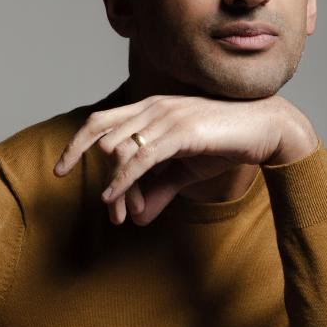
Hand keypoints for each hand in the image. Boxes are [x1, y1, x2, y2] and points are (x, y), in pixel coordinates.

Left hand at [54, 93, 317, 224]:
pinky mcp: (179, 133)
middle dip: (84, 160)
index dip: (77, 145)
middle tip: (79, 188)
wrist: (265, 130)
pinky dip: (122, 179)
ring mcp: (165, 117)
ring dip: (116, 185)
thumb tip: (135, 219)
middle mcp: (152, 107)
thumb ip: (157, 190)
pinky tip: (112, 197)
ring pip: (119, 150)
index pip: (100, 121)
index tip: (60, 168)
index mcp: (149, 107)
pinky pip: (139, 158)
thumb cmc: (225, 144)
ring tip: (119, 210)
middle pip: (100, 132)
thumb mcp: (184, 171)